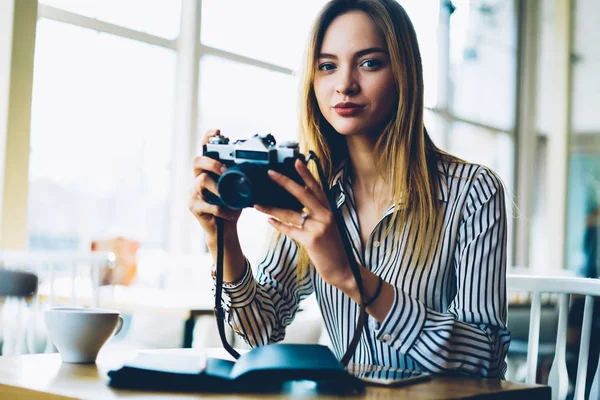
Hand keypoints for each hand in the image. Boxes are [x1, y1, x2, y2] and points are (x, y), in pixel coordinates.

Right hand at [188, 129, 241, 241]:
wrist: (224, 229)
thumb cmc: (232, 205)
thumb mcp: (239, 188)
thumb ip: (242, 176)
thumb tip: (261, 166)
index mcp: (208, 171)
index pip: (204, 149)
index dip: (208, 138)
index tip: (218, 131)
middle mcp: (198, 178)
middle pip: (197, 161)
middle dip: (212, 164)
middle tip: (225, 171)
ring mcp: (194, 192)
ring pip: (201, 182)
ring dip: (218, 187)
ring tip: (227, 195)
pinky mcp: (194, 207)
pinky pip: (206, 204)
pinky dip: (221, 209)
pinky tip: (229, 213)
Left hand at [254, 159, 354, 290]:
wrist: (343, 269)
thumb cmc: (332, 248)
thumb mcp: (328, 227)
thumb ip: (316, 215)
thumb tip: (297, 206)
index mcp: (329, 210)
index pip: (316, 188)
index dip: (306, 174)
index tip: (296, 161)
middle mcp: (325, 216)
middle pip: (302, 194)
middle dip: (285, 182)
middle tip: (270, 173)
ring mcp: (319, 227)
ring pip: (291, 213)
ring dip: (271, 209)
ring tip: (257, 204)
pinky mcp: (312, 240)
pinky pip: (290, 230)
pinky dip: (278, 226)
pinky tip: (269, 221)